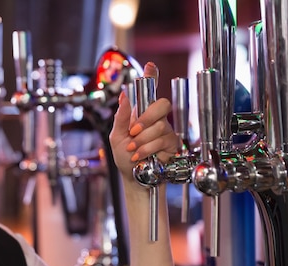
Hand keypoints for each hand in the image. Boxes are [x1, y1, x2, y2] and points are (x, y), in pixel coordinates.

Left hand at [109, 62, 178, 180]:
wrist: (133, 177)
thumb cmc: (124, 157)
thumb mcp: (116, 136)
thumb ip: (120, 117)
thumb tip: (124, 96)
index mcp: (140, 113)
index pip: (148, 91)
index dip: (151, 76)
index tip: (150, 65)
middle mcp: (155, 118)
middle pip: (162, 104)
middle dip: (146, 118)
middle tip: (133, 132)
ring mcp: (165, 130)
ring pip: (160, 126)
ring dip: (142, 140)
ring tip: (133, 149)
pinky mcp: (172, 144)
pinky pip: (162, 140)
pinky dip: (147, 149)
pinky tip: (140, 155)